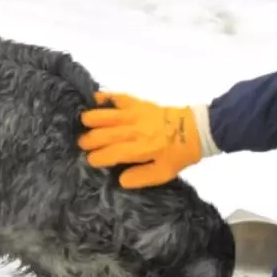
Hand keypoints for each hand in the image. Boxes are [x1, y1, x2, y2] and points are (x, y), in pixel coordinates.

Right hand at [78, 92, 203, 187]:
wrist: (196, 130)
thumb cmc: (178, 154)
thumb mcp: (163, 173)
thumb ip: (141, 177)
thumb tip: (120, 180)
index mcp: (141, 149)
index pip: (113, 153)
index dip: (99, 157)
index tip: (90, 160)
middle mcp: (136, 130)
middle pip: (106, 133)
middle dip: (90, 139)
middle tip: (81, 143)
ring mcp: (137, 114)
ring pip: (109, 114)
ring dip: (94, 117)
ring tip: (83, 121)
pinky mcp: (140, 103)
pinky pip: (120, 97)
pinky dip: (107, 97)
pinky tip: (95, 98)